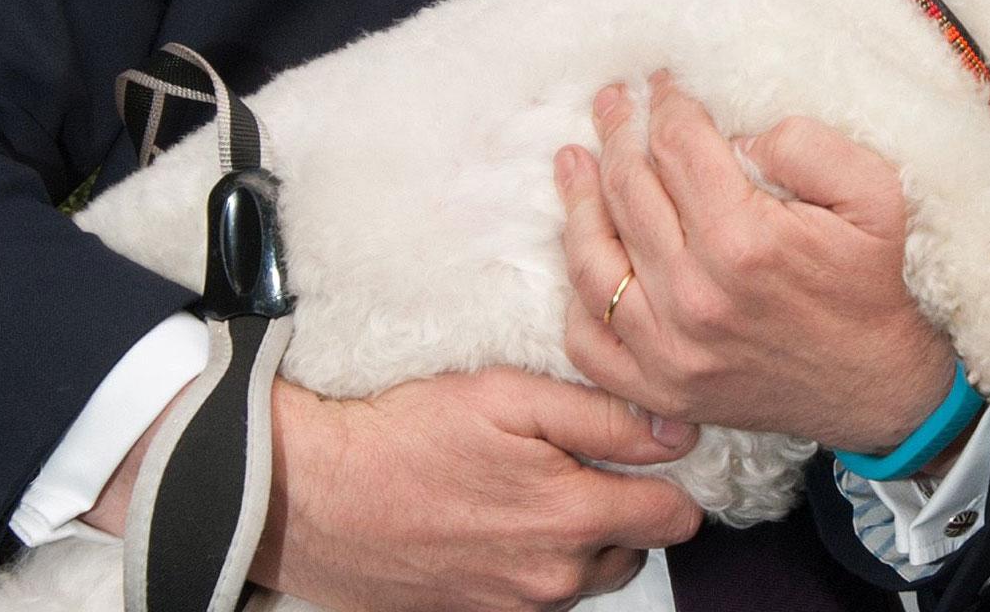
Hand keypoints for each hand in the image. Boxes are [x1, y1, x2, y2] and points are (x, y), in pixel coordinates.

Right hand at [246, 370, 703, 611]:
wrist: (312, 496)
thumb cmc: (408, 434)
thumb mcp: (513, 397)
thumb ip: (606, 418)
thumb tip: (677, 433)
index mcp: (574, 521)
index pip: (677, 518)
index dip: (673, 476)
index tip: (655, 446)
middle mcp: (553, 580)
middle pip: (637, 549)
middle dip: (626, 507)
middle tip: (583, 459)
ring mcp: (513, 607)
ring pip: (589, 573)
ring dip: (582, 535)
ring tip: (536, 484)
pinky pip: (538, 592)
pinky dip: (536, 558)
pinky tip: (499, 515)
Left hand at [559, 73, 956, 454]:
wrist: (877, 385)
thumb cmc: (871, 282)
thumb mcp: (873, 193)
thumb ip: (806, 145)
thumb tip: (735, 138)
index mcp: (745, 241)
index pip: (678, 148)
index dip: (666, 104)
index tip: (662, 82)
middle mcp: (695, 297)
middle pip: (629, 192)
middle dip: (617, 134)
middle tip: (611, 101)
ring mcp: (669, 350)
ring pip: (594, 261)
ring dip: (578, 200)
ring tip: (573, 158)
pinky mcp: (658, 388)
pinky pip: (588, 339)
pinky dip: (575, 294)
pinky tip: (581, 250)